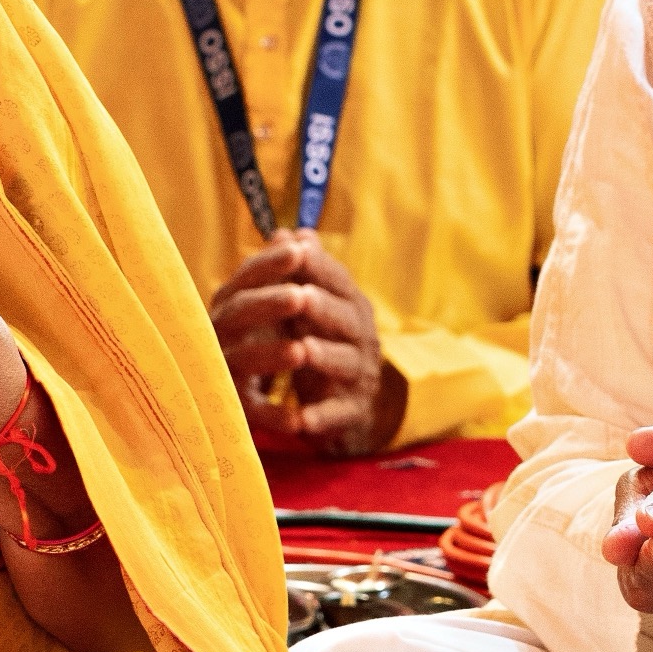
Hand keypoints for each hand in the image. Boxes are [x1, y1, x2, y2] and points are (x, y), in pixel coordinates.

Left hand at [208, 232, 404, 457]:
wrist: (348, 406)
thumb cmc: (324, 345)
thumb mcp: (312, 310)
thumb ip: (303, 275)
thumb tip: (291, 231)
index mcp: (351, 308)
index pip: (339, 282)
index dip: (318, 266)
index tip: (294, 250)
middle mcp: (362, 339)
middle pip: (347, 319)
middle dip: (323, 307)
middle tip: (300, 297)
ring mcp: (359, 377)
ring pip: (346, 364)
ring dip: (325, 357)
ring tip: (303, 351)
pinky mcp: (351, 414)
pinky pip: (338, 415)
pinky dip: (321, 416)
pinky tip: (302, 420)